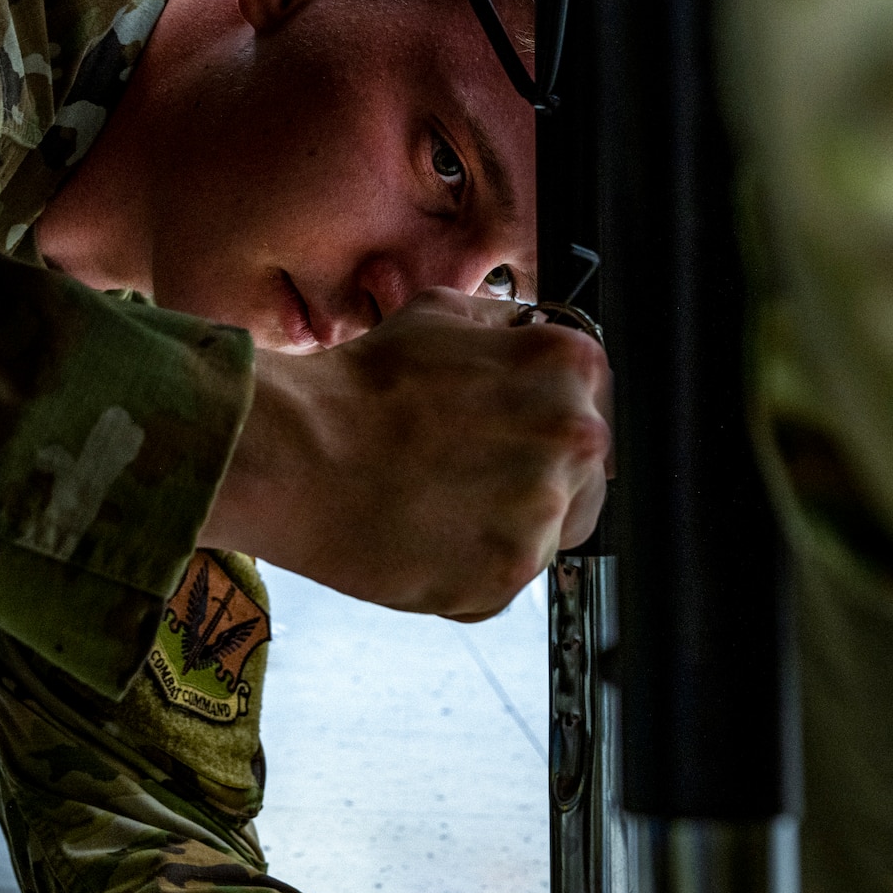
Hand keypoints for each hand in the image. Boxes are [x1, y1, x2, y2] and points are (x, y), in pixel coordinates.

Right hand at [199, 288, 611, 617]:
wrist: (299, 456)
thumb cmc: (357, 388)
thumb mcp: (439, 314)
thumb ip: (502, 327)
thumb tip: (521, 340)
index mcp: (567, 366)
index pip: (592, 395)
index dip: (544, 411)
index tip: (512, 427)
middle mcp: (572, 438)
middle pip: (582, 472)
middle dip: (532, 473)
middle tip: (465, 470)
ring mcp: (544, 513)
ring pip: (548, 531)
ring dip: (504, 524)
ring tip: (437, 503)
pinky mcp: (507, 574)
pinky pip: (504, 578)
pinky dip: (468, 567)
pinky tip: (423, 535)